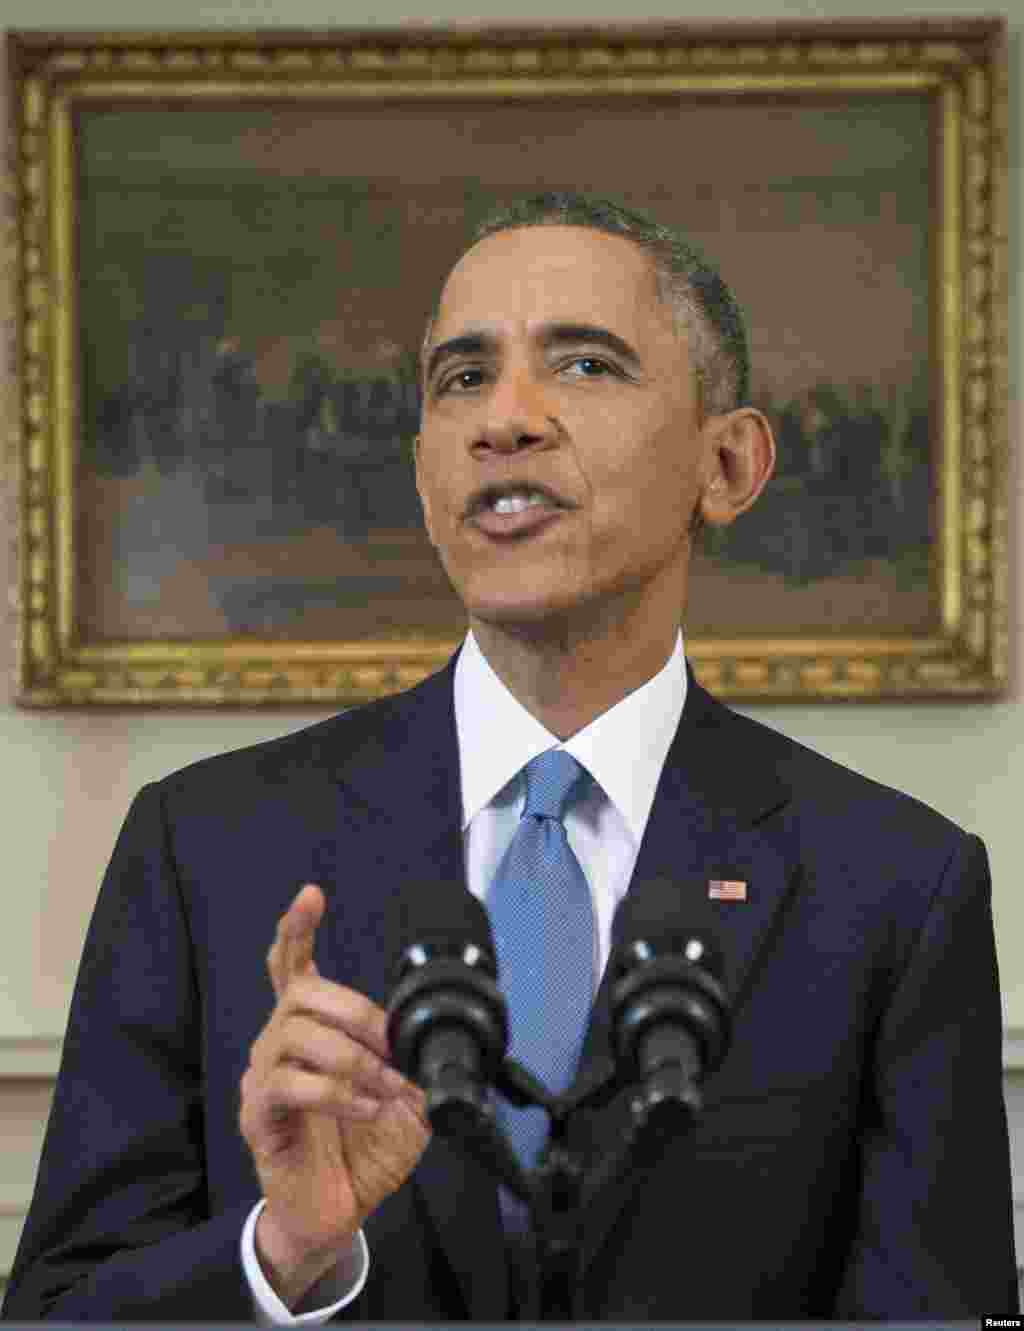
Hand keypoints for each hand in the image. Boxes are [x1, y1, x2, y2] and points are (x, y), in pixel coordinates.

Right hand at [239, 884, 429, 1297]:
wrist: (338, 1210)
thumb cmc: (364, 1147)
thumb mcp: (407, 1098)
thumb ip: (414, 1062)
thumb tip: (435, 1039)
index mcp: (311, 1028)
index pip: (291, 965)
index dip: (298, 928)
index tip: (312, 894)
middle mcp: (279, 1042)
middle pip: (303, 992)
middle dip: (359, 1013)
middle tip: (393, 1048)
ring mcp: (264, 1077)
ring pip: (299, 1035)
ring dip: (356, 1061)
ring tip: (386, 1090)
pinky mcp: (258, 1114)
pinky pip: (291, 1085)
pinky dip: (338, 1094)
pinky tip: (365, 1109)